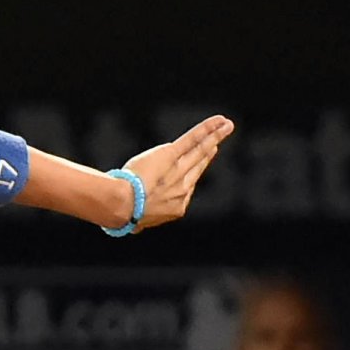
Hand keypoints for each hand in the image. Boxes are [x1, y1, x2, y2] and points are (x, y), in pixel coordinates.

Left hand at [121, 115, 234, 230]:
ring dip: (215, 136)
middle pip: (197, 166)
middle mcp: (182, 187)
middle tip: (215, 144)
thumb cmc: (123, 214)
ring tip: (227, 126)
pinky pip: (192, 140)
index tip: (196, 168)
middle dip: (207, 155)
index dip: (190, 176)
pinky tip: (220, 121)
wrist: (123, 206)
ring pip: (199, 152)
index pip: (186, 187)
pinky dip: (207, 129)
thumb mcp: (138, 222)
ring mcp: (179, 171)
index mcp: (176, 205)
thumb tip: (135, 229)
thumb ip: (142, 220)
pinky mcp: (170, 156)